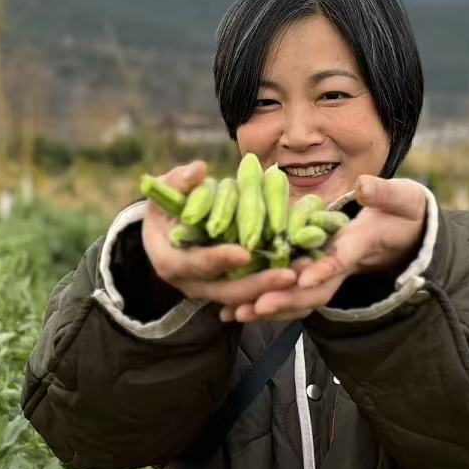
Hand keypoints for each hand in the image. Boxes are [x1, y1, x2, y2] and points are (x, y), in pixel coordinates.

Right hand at [142, 161, 298, 308]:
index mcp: (169, 259)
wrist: (163, 229)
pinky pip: (252, 294)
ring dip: (274, 289)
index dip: (218, 259)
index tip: (244, 253)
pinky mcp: (226, 288)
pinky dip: (275, 287)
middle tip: (290, 275)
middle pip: (226, 291)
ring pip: (243, 297)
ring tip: (305, 272)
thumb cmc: (166, 205)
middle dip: (258, 284)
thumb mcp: (167, 189)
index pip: (195, 263)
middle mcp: (189, 282)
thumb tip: (198, 171)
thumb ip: (179, 181)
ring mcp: (209, 289)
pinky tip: (302, 274)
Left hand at [219, 176, 427, 323]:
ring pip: (297, 298)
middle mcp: (340, 267)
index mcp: (359, 246)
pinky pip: (288, 292)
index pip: (339, 261)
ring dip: (268, 307)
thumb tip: (364, 185)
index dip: (321, 270)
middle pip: (312, 291)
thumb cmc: (403, 212)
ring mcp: (327, 274)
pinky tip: (232, 309)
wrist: (407, 234)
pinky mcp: (314, 273)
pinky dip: (263, 301)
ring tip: (233, 314)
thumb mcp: (402, 199)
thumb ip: (384, 193)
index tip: (300, 277)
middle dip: (284, 300)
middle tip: (252, 307)